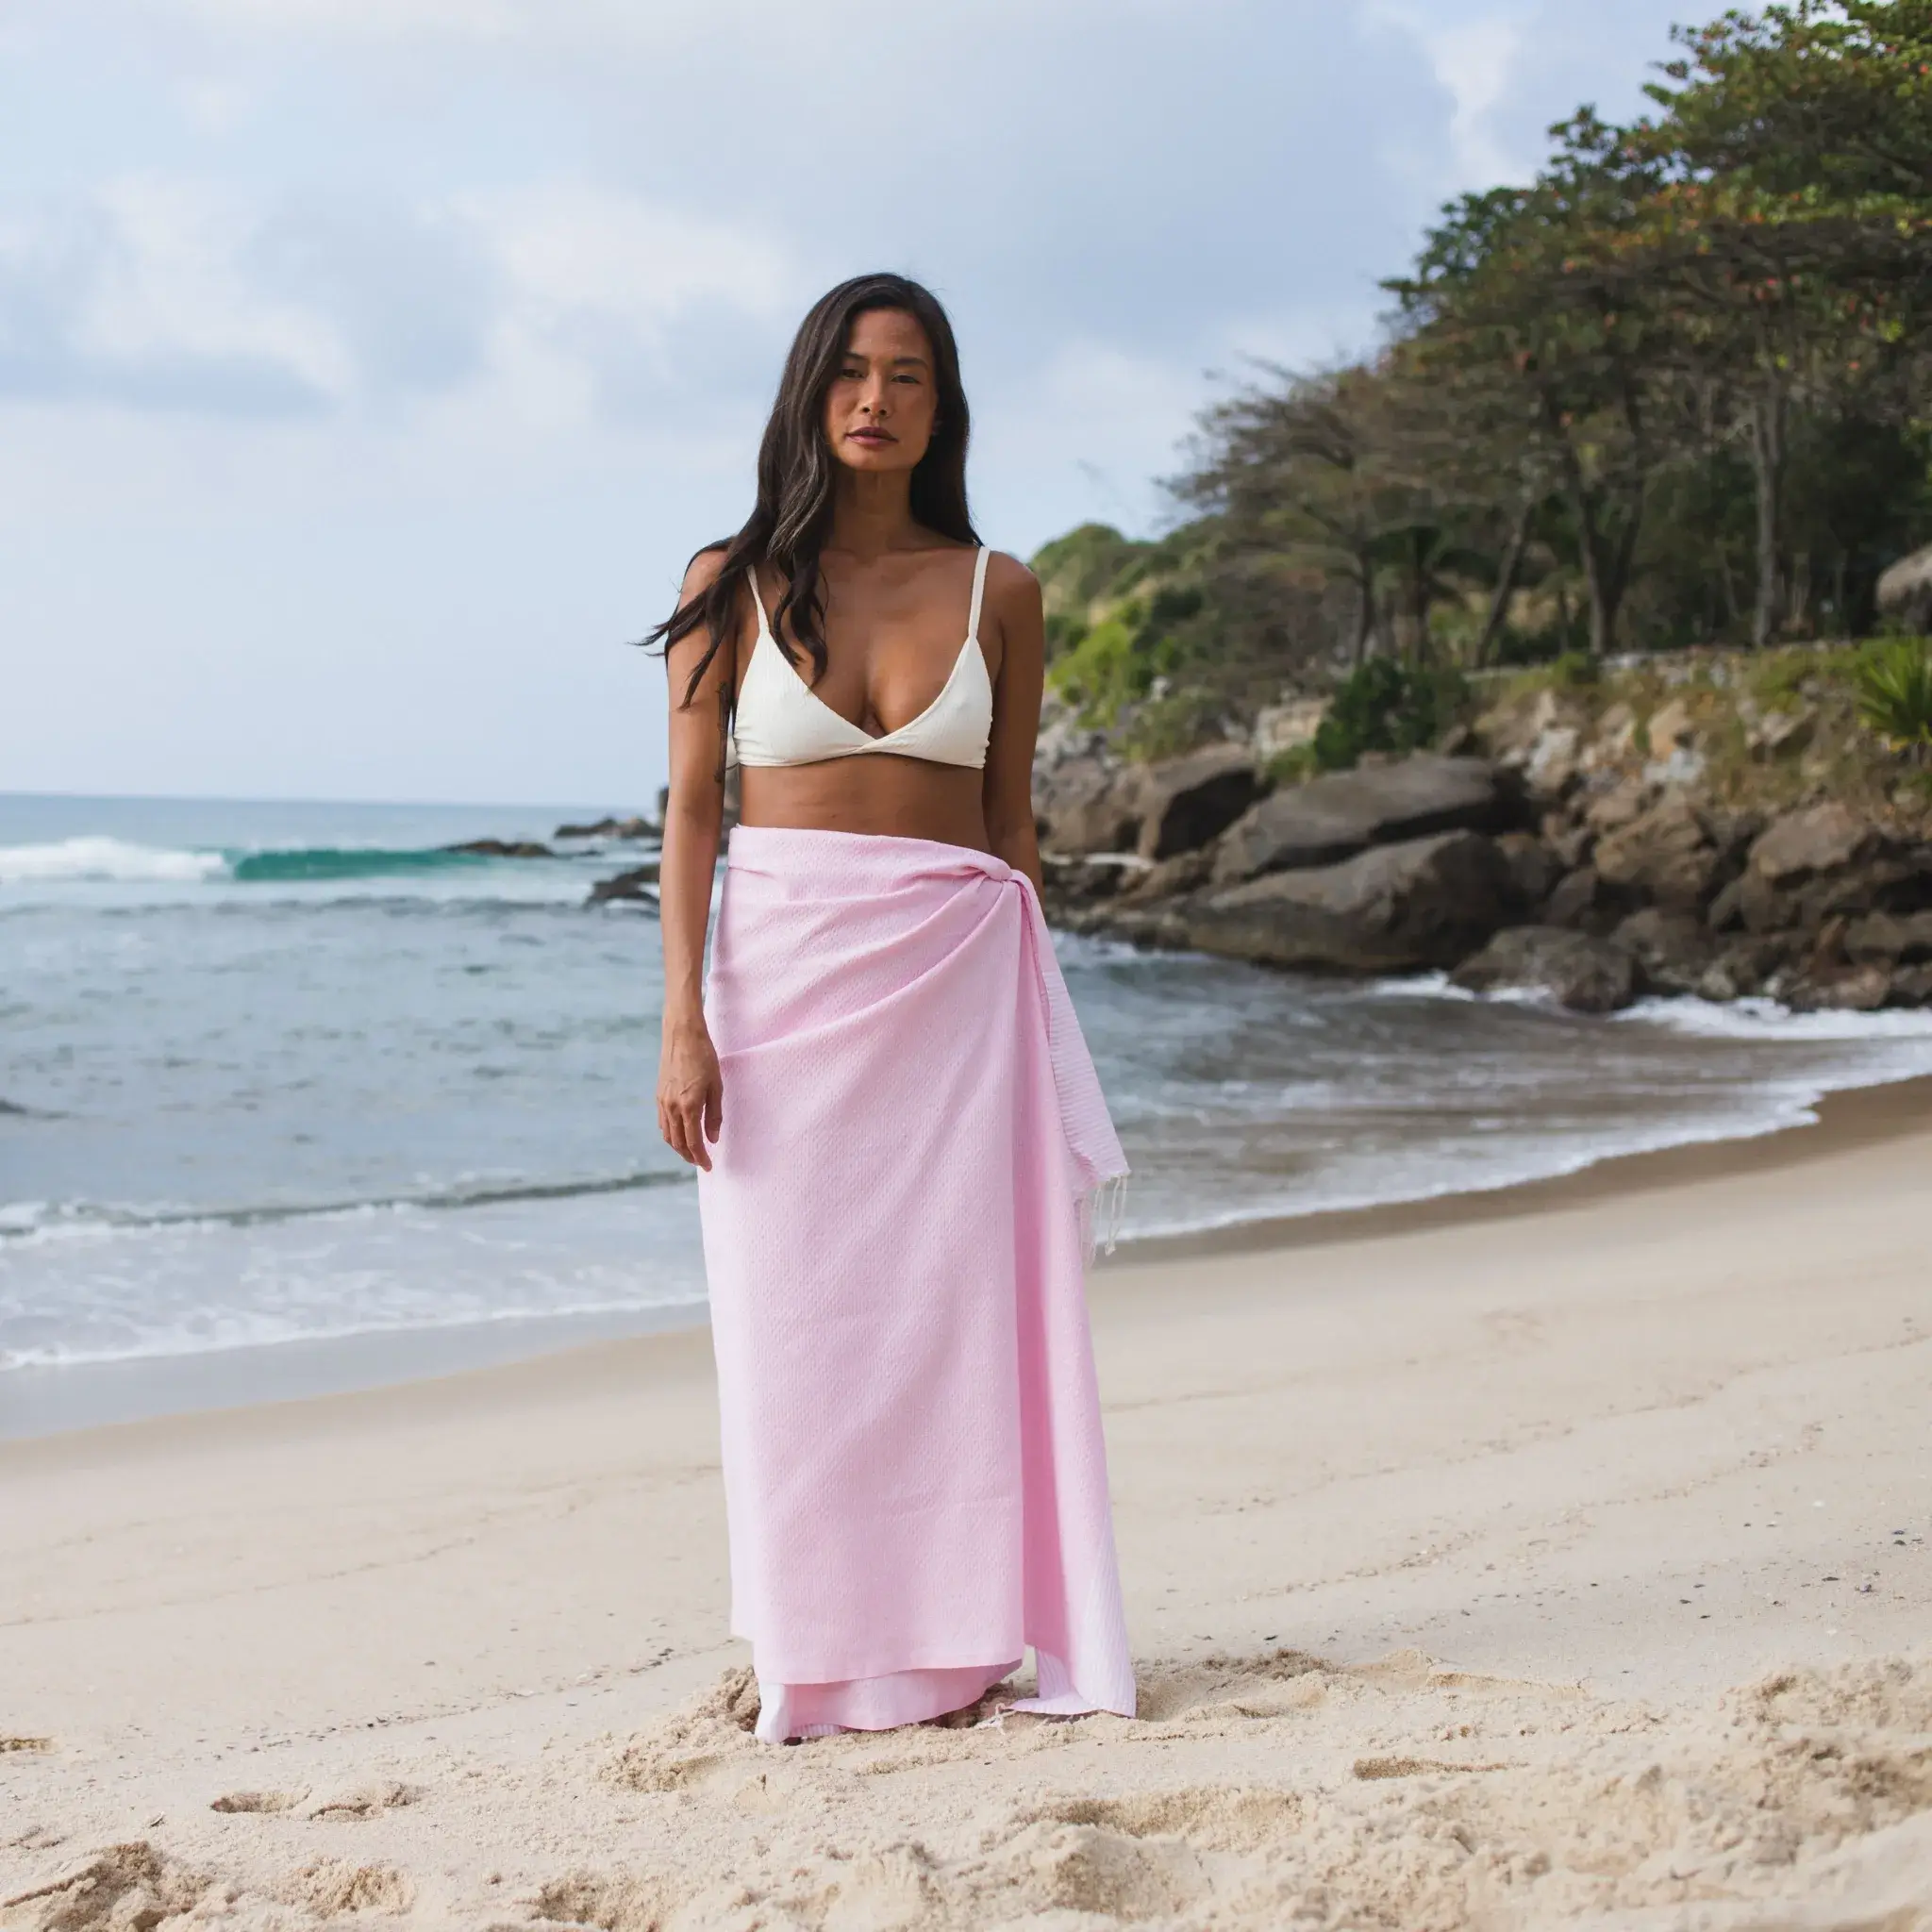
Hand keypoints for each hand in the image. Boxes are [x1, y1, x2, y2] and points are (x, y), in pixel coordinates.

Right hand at [657, 1020, 723, 1170]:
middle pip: (678, 1143)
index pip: (693, 1142)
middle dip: (689, 1156)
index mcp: (689, 1106)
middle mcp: (672, 1107)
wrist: (682, 1035)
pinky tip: (680, 1133)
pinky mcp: (659, 1095)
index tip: (708, 1166)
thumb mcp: (716, 1086)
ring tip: (691, 1152)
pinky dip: (671, 1134)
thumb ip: (714, 1115)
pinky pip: (662, 1123)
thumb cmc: (704, 1058)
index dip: (701, 1158)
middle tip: (701, 1162)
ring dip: (679, 1147)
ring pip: (668, 1135)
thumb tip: (713, 1139)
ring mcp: (662, 1101)